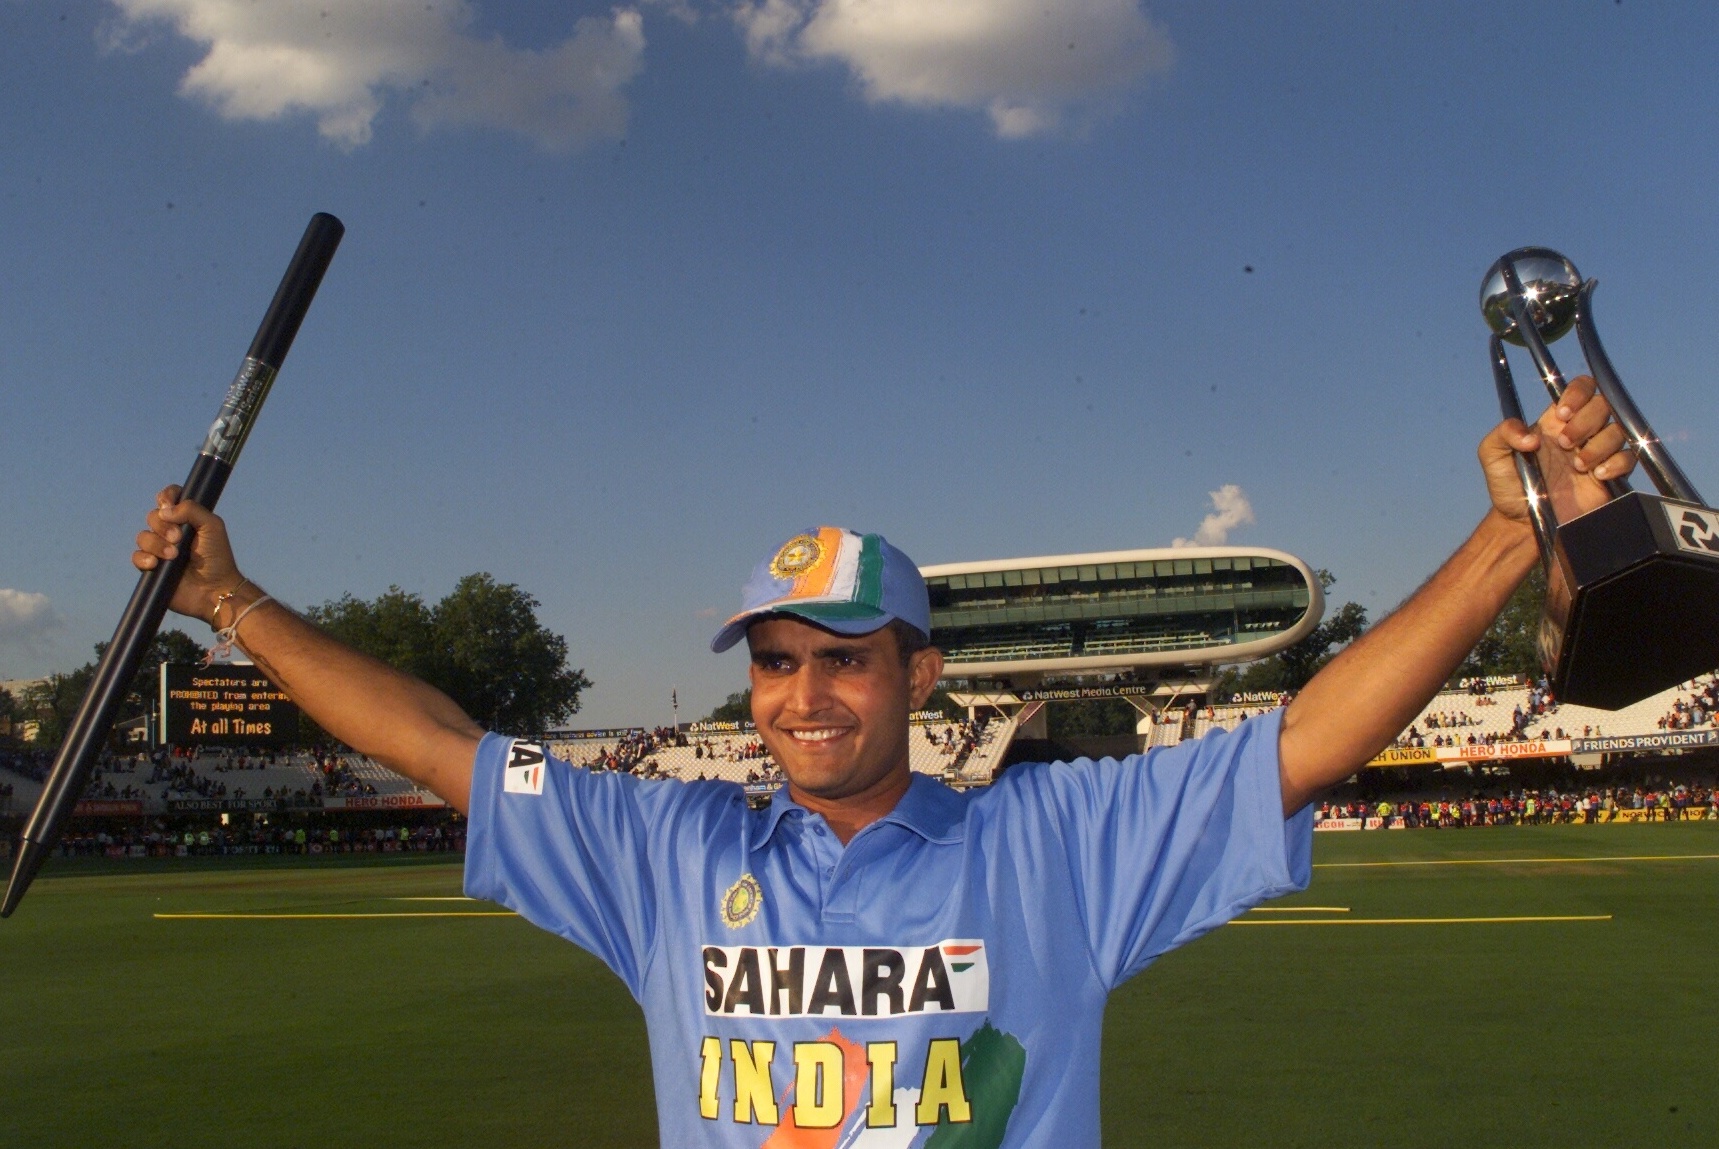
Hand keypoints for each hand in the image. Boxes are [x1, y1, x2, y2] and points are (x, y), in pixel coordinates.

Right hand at [132, 485, 247, 624]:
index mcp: (187, 519)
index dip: (166, 497)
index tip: (169, 505)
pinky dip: (144, 558)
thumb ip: (192, 509)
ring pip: (143, 536)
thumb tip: (165, 510)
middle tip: (179, 539)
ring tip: (173, 555)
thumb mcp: (212, 526)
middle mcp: (171, 532)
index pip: (169, 498)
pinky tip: (156, 563)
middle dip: (163, 526)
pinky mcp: (152, 568)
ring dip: (156, 544)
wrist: (214, 589)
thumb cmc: (218, 558)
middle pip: (153, 516)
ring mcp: (160, 550)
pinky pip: (136, 556)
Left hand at [1479, 375, 1637, 525]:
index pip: (1582, 388)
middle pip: (1604, 404)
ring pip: (1618, 430)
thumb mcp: (1492, 456)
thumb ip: (1503, 433)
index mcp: (1556, 422)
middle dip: (1586, 421)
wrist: (1523, 524)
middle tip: (1564, 444)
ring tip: (1576, 466)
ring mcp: (1597, 452)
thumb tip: (1531, 436)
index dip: (1578, 393)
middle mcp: (1580, 433)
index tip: (1562, 414)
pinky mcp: (1610, 475)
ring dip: (1598, 445)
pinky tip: (1595, 475)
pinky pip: (1629, 458)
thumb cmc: (1508, 487)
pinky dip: (1616, 463)